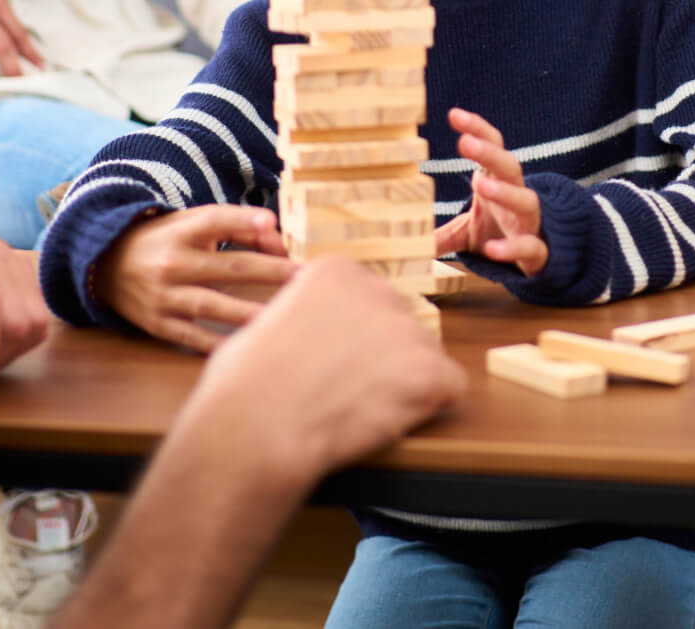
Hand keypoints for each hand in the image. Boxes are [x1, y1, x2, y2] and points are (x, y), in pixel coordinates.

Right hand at [99, 205, 296, 353]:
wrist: (104, 266)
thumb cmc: (164, 242)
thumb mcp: (191, 224)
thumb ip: (235, 226)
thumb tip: (276, 235)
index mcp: (180, 231)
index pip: (215, 221)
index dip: (243, 220)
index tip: (272, 223)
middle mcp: (171, 263)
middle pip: (227, 266)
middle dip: (268, 272)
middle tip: (303, 277)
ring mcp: (163, 296)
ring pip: (212, 305)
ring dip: (248, 312)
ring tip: (281, 317)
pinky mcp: (156, 323)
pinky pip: (190, 336)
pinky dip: (214, 344)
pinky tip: (242, 349)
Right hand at [188, 255, 463, 491]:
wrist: (257, 423)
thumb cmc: (244, 384)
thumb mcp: (266, 322)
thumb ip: (302, 315)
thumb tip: (306, 330)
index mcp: (337, 271)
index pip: (370, 299)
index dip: (356, 336)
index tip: (337, 359)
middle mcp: (379, 289)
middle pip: (400, 324)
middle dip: (384, 356)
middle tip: (352, 390)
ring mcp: (408, 329)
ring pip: (425, 356)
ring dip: (404, 383)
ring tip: (362, 410)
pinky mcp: (430, 371)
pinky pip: (450, 388)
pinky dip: (429, 408)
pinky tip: (389, 421)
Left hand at [431, 108, 545, 276]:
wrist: (535, 261)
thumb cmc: (500, 234)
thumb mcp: (466, 232)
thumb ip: (441, 234)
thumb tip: (408, 239)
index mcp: (499, 182)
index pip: (494, 146)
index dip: (477, 129)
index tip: (454, 114)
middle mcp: (517, 195)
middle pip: (510, 166)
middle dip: (489, 153)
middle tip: (465, 142)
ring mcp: (529, 222)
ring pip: (525, 200)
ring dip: (504, 191)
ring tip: (479, 184)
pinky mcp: (537, 251)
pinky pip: (529, 246)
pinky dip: (512, 247)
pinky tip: (492, 249)